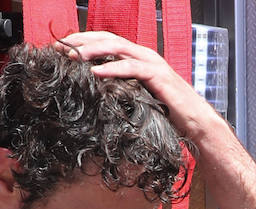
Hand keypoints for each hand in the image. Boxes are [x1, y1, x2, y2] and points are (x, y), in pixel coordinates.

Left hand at [54, 31, 219, 139]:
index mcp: (137, 58)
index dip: (83, 43)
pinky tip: (96, 72)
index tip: (61, 50)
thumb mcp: (136, 99)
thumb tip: (94, 96)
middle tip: (59, 47)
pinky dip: (113, 68)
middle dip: (82, 41)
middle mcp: (144, 55)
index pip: (105, 42)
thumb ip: (119, 91)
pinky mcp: (159, 76)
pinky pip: (132, 67)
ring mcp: (152, 63)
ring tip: (73, 56)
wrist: (195, 123)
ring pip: (118, 47)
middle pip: (108, 39)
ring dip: (93, 50)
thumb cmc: (167, 114)